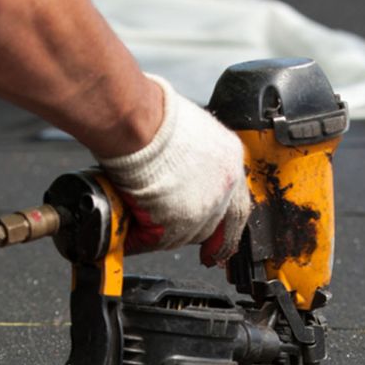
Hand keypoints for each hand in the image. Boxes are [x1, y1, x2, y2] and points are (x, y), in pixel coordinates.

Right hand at [97, 75, 250, 265]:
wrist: (140, 123)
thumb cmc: (155, 117)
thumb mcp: (190, 131)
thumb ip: (193, 157)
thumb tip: (179, 169)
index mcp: (229, 159)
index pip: (236, 204)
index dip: (225, 228)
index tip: (218, 246)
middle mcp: (223, 186)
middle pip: (210, 223)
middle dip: (188, 228)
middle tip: (167, 229)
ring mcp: (204, 206)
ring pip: (184, 234)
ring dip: (161, 232)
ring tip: (138, 220)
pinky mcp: (179, 221)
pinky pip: (158, 240)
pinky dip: (141, 238)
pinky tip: (129, 228)